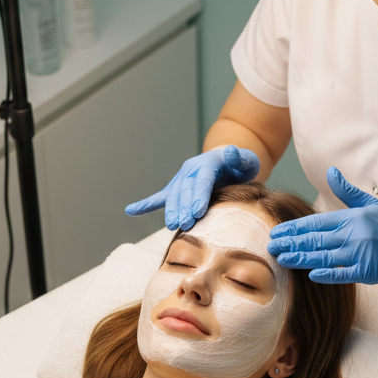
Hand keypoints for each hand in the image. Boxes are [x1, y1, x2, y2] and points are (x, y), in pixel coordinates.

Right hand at [125, 145, 259, 229]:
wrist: (229, 165)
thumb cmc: (240, 167)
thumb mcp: (246, 161)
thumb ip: (240, 158)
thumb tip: (232, 151)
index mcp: (207, 163)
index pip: (202, 179)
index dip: (199, 195)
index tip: (198, 211)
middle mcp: (190, 170)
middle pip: (185, 190)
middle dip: (184, 207)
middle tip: (187, 223)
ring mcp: (181, 180)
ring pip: (173, 196)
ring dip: (172, 211)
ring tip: (172, 226)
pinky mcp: (176, 189)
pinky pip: (159, 198)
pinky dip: (145, 204)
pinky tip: (130, 210)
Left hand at [266, 167, 377, 288]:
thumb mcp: (369, 204)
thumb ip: (346, 191)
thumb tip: (331, 171)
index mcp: (350, 218)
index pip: (315, 223)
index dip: (294, 228)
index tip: (276, 231)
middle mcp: (353, 234)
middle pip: (315, 239)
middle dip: (291, 243)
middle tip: (270, 245)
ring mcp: (360, 253)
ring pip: (324, 256)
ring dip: (301, 258)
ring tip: (281, 259)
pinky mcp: (367, 271)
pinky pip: (344, 274)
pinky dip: (328, 273)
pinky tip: (311, 274)